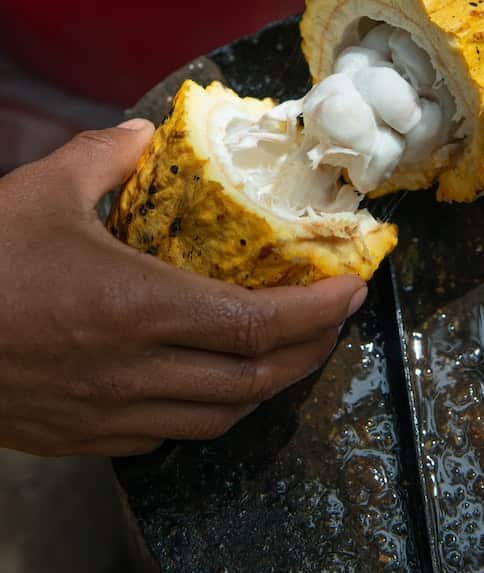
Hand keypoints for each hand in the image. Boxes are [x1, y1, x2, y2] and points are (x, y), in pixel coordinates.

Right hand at [0, 121, 365, 456]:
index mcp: (140, 306)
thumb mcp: (43, 190)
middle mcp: (136, 371)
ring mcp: (109, 413)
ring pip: (218, 419)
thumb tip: (143, 134)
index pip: (259, 324)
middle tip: (332, 319)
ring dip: (264, 386)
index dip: (318, 311)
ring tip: (285, 352)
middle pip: (254, 380)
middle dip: (310, 352)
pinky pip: (167, 436)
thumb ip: (105, 157)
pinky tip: (205, 383)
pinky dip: (206, 411)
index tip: (352, 290)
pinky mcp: (82, 438)